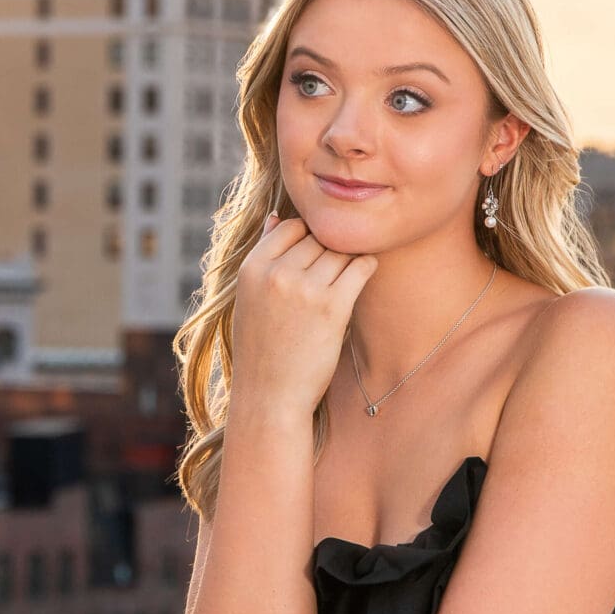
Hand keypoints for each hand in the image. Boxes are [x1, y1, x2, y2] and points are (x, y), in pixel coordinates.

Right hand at [230, 210, 378, 419]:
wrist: (270, 396)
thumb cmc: (260, 348)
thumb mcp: (249, 299)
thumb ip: (263, 258)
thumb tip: (277, 217)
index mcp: (252, 269)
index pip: (291, 227)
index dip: (307, 238)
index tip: (315, 256)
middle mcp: (277, 274)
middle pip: (318, 238)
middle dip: (329, 250)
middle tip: (335, 270)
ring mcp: (306, 289)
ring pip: (340, 251)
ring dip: (348, 259)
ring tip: (346, 276)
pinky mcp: (333, 307)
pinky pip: (360, 267)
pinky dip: (366, 267)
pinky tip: (363, 275)